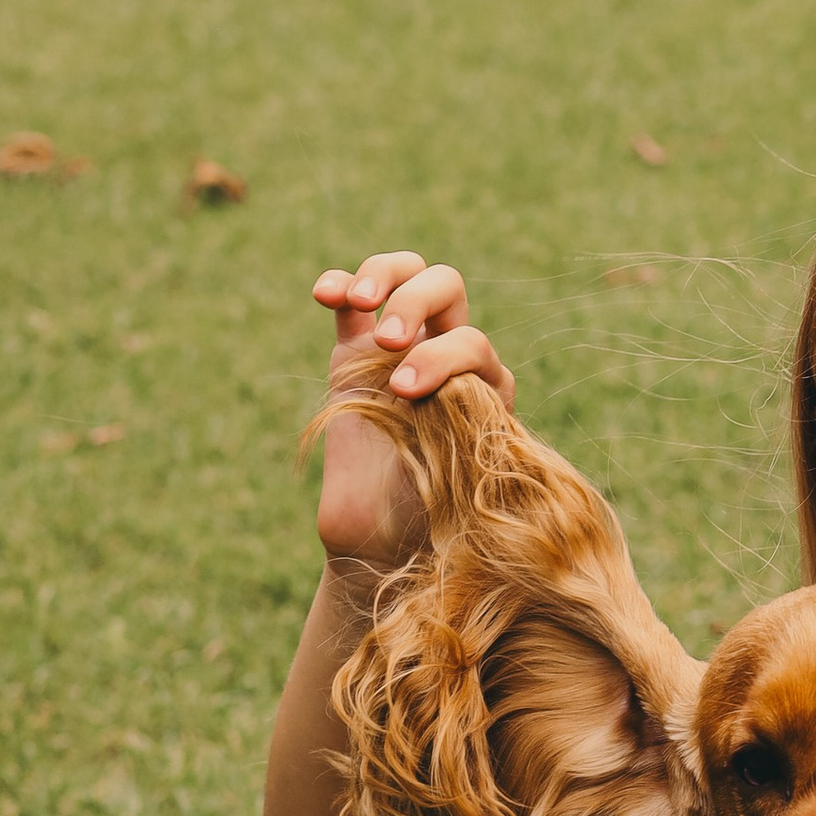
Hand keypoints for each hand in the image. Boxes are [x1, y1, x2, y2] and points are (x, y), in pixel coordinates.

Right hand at [310, 252, 514, 568]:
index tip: (406, 393)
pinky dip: (339, 283)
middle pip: (446, 287)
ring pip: (405, 275)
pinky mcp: (355, 353)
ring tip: (359, 299)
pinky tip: (327, 293)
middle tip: (389, 342)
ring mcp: (400, 349)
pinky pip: (352, 302)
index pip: (471, 341)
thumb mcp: (459, 476)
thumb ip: (460, 433)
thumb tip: (455, 396)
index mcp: (488, 383)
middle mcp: (448, 356)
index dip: (442, 356)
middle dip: (416, 302)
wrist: (383, 540)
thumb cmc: (430, 517)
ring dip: (384, 275)